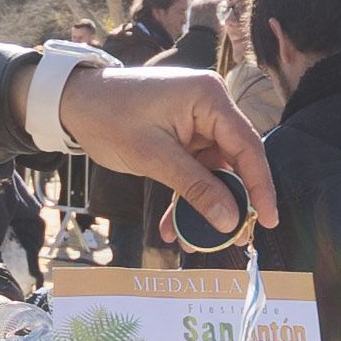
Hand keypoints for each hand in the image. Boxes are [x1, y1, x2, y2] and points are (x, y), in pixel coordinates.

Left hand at [49, 65, 278, 242]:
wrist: (74, 102)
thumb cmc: (110, 117)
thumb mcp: (153, 157)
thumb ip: (194, 188)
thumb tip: (229, 220)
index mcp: (209, 98)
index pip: (248, 146)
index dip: (260, 186)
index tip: (266, 220)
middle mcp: (210, 106)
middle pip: (235, 160)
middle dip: (232, 202)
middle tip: (235, 239)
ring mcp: (197, 122)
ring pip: (214, 171)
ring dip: (205, 206)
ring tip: (197, 242)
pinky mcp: (183, 136)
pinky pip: (195, 171)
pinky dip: (186, 197)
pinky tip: (173, 226)